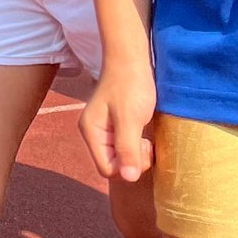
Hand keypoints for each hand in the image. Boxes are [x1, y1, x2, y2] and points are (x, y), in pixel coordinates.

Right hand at [79, 60, 155, 182]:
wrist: (131, 58)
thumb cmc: (130, 85)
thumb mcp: (131, 118)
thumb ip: (127, 148)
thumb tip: (128, 178)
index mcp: (91, 132)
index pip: (107, 168)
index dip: (127, 166)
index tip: (142, 147)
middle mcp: (94, 133)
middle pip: (112, 165)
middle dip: (132, 160)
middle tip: (146, 142)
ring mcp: (103, 129)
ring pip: (119, 157)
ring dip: (136, 152)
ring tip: (146, 136)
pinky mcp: (114, 125)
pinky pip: (123, 146)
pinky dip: (135, 145)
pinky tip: (143, 133)